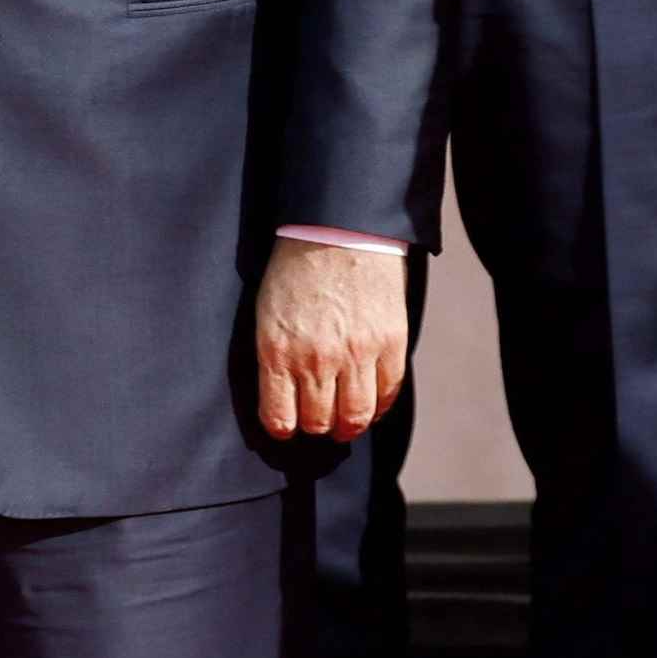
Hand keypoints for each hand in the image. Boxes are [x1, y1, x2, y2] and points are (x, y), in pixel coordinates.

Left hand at [253, 237, 408, 442]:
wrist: (338, 229)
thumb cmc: (294, 269)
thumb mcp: (266, 314)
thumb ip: (275, 357)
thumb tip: (284, 396)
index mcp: (278, 352)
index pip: (279, 418)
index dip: (284, 428)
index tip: (288, 425)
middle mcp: (317, 359)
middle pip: (319, 422)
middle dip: (317, 427)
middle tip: (319, 421)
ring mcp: (357, 353)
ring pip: (356, 416)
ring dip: (349, 426)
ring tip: (345, 422)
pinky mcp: (390, 343)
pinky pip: (388, 392)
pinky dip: (379, 406)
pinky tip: (371, 404)